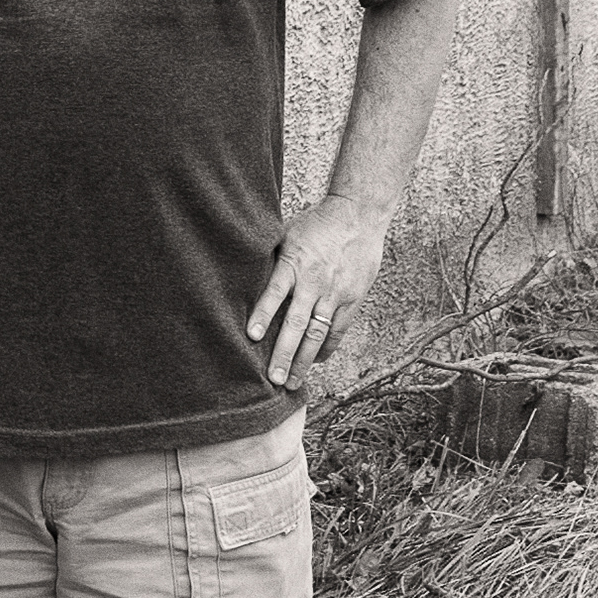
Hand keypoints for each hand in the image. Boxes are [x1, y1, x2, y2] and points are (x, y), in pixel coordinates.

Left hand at [247, 194, 387, 389]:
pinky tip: (314, 362)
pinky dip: (326, 348)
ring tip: (292, 382)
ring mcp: (335, 292)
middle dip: (284, 353)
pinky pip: (337, 330)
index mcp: (294, 263)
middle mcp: (315, 281)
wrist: (358, 215)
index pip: (275, 292)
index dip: (263, 314)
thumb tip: (239, 277)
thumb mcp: (286, 234)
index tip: (251, 336)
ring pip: (317, 333)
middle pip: (297, 323)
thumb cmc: (316, 224)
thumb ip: (270, 259)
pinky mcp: (352, 299)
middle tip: (273, 379)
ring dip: (304, 360)